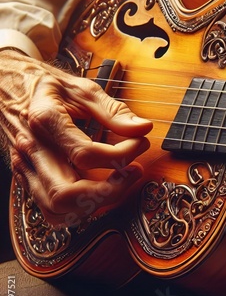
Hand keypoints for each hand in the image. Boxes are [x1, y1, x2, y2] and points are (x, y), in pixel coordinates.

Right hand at [0, 50, 152, 227]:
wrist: (9, 86)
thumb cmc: (48, 86)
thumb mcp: (82, 88)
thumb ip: (113, 111)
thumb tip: (142, 128)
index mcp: (44, 120)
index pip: (86, 154)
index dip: (122, 155)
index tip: (140, 143)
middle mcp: (32, 149)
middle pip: (66, 194)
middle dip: (109, 191)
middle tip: (134, 172)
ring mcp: (26, 167)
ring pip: (55, 210)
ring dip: (94, 205)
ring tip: (120, 183)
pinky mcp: (28, 178)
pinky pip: (50, 209)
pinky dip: (78, 209)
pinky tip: (98, 192)